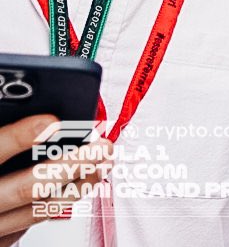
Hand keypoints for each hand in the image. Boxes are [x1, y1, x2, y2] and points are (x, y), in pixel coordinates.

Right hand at [0, 115, 111, 239]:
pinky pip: (34, 219)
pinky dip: (61, 199)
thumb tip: (35, 109)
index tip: (51, 121)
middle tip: (100, 146)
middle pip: (27, 186)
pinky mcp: (0, 238)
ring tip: (103, 161)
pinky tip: (82, 182)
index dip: (19, 137)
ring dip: (78, 184)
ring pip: (38, 208)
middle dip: (70, 164)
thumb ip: (0, 128)